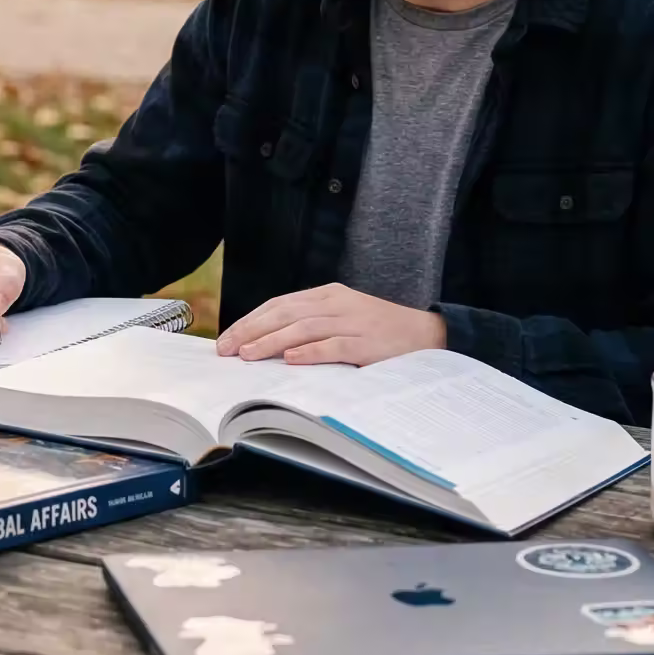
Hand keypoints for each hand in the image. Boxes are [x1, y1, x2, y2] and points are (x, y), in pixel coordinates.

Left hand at [214, 283, 445, 365]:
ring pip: (303, 328)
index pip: (279, 304)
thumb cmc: (379, 330)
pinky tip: (291, 359)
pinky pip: (334, 345)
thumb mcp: (342, 317)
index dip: (250, 320)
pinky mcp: (367, 343)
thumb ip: (310, 324)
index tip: (227, 338)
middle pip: (284, 313)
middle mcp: (336, 304)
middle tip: (227, 349)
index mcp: (328, 295)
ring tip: (248, 354)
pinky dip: (311, 352)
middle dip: (251, 331)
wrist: (427, 334)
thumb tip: (268, 343)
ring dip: (272, 342)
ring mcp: (352, 322)